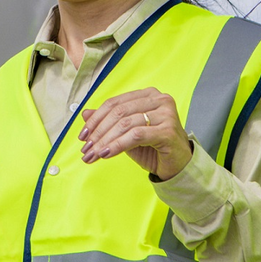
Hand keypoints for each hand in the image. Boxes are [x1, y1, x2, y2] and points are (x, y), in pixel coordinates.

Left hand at [78, 87, 192, 180]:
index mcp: (148, 95)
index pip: (114, 103)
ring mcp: (165, 114)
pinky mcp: (167, 130)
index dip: (95, 119)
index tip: (82, 135)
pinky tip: (107, 154)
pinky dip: (118, 145)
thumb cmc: (153, 147)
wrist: (178, 166)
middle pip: (118, 113)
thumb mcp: (126, 133)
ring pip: (125, 124)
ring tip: (93, 154)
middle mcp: (159, 99)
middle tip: (85, 148)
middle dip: (98, 132)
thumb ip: (108, 122)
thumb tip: (84, 114)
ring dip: (105, 141)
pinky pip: (135, 135)